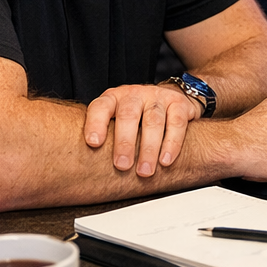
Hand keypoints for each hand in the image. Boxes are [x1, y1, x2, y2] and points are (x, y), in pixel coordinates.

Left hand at [84, 84, 202, 176]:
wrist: (170, 100)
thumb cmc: (136, 119)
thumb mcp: (116, 122)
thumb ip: (105, 138)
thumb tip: (86, 170)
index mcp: (113, 99)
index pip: (100, 107)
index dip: (95, 124)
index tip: (93, 143)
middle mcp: (135, 95)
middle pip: (128, 115)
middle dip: (125, 142)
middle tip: (122, 166)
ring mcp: (158, 97)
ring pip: (153, 120)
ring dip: (149, 148)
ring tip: (145, 171)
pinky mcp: (179, 104)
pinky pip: (176, 123)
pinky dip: (172, 144)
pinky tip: (165, 160)